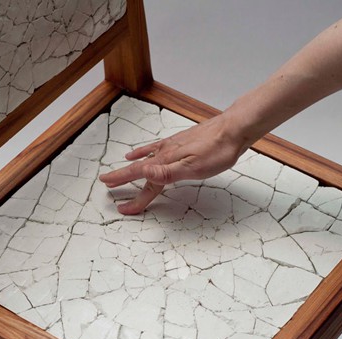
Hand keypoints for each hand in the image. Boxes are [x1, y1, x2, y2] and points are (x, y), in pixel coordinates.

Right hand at [98, 113, 247, 213]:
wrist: (233, 129)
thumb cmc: (218, 150)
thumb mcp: (194, 167)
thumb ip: (168, 173)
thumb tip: (144, 175)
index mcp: (167, 162)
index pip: (143, 180)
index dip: (132, 196)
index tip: (121, 207)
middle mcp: (165, 153)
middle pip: (139, 171)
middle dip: (122, 180)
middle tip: (107, 186)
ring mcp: (171, 146)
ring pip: (145, 161)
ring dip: (130, 168)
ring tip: (117, 173)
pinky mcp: (179, 142)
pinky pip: (153, 148)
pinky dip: (142, 152)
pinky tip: (136, 152)